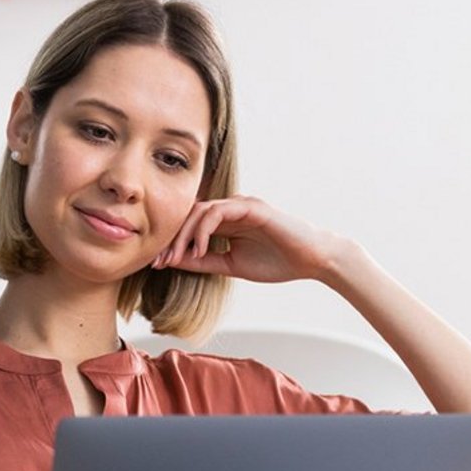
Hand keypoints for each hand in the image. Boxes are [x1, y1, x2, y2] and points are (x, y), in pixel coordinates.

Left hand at [151, 195, 358, 284]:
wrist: (312, 260)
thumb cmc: (278, 262)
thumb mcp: (232, 265)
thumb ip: (205, 261)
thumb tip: (175, 261)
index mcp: (225, 223)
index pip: (189, 226)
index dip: (171, 243)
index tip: (157, 264)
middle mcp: (230, 209)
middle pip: (188, 215)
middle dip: (171, 238)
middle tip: (159, 261)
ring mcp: (240, 206)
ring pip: (199, 210)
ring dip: (184, 235)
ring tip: (178, 258)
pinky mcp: (250, 207)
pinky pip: (217, 212)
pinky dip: (203, 230)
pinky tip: (199, 250)